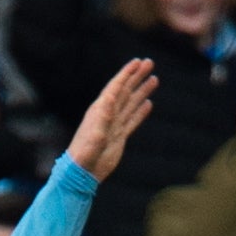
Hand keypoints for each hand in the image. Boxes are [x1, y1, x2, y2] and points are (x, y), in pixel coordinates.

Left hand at [67, 58, 158, 180]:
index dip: (127, 74)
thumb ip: (101, 118)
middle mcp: (107, 114)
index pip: (116, 87)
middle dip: (137, 76)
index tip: (138, 62)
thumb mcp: (93, 135)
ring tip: (154, 79)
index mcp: (100, 110)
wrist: (82, 173)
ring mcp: (114, 125)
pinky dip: (141, 111)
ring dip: (142, 90)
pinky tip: (148, 104)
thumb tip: (110, 99)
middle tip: (150, 63)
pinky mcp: (119, 136)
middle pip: (125, 90)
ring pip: (131, 103)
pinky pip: (132, 120)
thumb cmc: (85, 155)